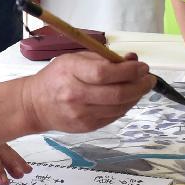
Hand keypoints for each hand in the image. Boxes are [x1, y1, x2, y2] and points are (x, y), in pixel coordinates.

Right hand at [22, 51, 153, 132]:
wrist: (35, 105)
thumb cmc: (57, 77)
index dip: (129, 70)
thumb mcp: (75, 58)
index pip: (105, 73)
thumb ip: (103, 58)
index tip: (142, 66)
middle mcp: (75, 95)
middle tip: (149, 79)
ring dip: (136, 96)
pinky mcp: (86, 127)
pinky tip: (127, 97)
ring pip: (119, 107)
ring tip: (141, 86)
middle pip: (117, 93)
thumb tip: (132, 59)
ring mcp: (81, 114)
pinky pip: (114, 116)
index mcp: (71, 72)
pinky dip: (125, 106)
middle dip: (140, 85)